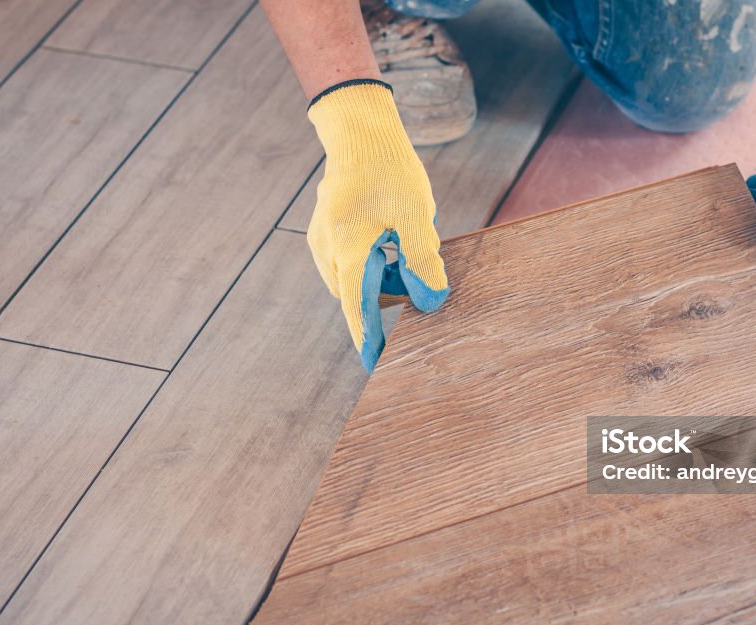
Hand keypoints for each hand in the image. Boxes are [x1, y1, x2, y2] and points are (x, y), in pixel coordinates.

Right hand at [307, 80, 448, 370]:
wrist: (359, 130)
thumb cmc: (390, 168)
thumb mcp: (417, 215)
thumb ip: (423, 260)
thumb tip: (432, 301)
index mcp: (347, 246)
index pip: (357, 305)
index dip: (368, 336)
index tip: (374, 364)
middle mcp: (327, 247)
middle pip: (358, 294)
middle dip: (387, 300)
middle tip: (419, 289)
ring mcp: (323, 239)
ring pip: (355, 279)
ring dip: (383, 280)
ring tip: (408, 255)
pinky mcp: (327, 232)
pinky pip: (351, 263)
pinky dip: (374, 265)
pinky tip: (394, 244)